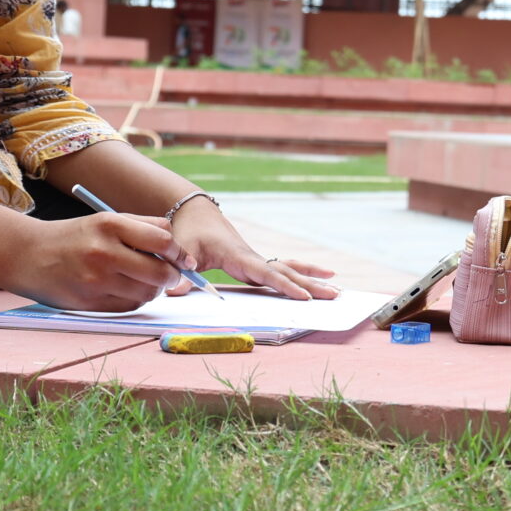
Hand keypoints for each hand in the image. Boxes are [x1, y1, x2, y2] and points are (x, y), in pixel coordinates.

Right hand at [16, 212, 190, 312]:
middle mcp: (103, 252)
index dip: (179, 252)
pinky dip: (136, 300)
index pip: (163, 241)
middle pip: (159, 272)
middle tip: (171, 275)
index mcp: (110, 225)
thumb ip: (143, 226)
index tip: (183, 258)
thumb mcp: (105, 220)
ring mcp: (96, 280)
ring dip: (154, 290)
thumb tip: (176, 245)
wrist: (27, 255)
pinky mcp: (89, 302)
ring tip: (146, 282)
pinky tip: (128, 290)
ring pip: (146, 292)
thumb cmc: (73, 237)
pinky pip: (128, 306)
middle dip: (172, 276)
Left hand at [168, 202, 338, 300]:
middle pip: (287, 273)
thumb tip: (173, 290)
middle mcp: (252, 257)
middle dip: (311, 285)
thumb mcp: (180, 249)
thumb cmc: (188, 232)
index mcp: (237, 256)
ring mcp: (256, 260)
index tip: (304, 296)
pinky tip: (319, 279)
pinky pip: (283, 270)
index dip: (285, 285)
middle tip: (335, 295)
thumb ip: (178, 269)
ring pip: (289, 270)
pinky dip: (302, 274)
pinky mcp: (255, 264)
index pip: (266, 273)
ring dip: (313, 279)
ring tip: (337, 289)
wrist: (195, 214)